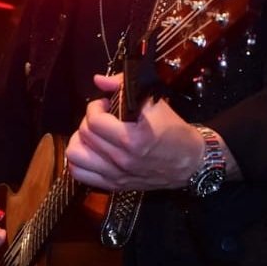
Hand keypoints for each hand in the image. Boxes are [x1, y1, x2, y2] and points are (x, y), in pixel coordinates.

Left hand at [65, 73, 203, 190]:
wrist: (190, 162)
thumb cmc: (173, 130)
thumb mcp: (154, 102)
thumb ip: (124, 85)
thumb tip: (99, 80)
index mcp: (132, 139)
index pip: (94, 121)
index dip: (95, 106)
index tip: (105, 104)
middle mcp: (121, 159)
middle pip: (85, 135)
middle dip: (89, 119)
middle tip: (102, 116)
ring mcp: (116, 175)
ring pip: (75, 156)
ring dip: (80, 140)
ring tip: (94, 134)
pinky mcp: (115, 185)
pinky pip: (80, 175)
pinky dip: (80, 161)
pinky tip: (91, 151)